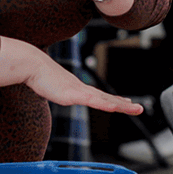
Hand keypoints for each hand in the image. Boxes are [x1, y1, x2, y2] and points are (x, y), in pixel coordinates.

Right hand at [0, 37, 142, 114]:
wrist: (33, 65)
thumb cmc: (40, 76)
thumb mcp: (53, 87)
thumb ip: (59, 91)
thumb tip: (59, 92)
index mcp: (79, 89)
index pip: (101, 96)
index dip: (115, 100)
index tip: (126, 102)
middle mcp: (83, 89)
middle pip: (107, 99)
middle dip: (124, 104)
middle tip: (139, 108)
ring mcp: (79, 91)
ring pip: (105, 101)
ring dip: (121, 105)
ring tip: (135, 108)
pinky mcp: (73, 94)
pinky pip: (92, 101)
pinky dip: (104, 104)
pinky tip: (113, 108)